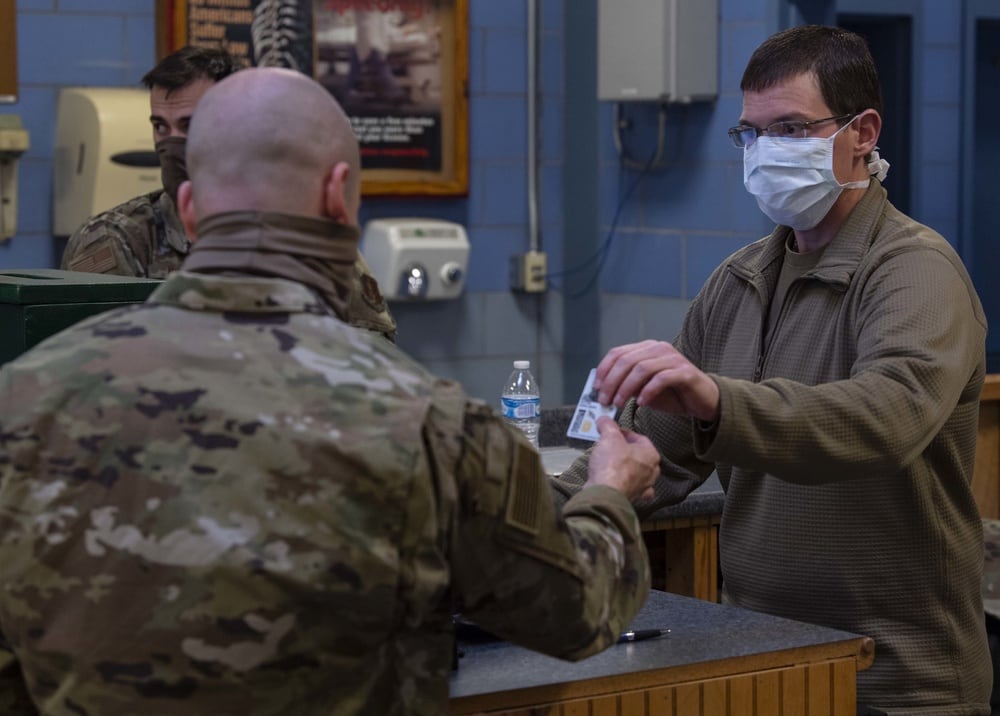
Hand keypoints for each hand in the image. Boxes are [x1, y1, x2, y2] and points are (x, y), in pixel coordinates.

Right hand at [585, 417, 658, 501]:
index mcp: (651, 454)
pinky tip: (615, 481)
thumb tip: (604, 420)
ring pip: (635, 472)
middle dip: (623, 450)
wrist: (605, 493)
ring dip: (624, 467)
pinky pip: (629, 487)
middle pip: (637, 455)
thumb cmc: (613, 465)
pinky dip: (623, 483)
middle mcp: (651, 472)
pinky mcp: (632, 498)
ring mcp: (643, 487)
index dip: (623, 433)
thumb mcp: (609, 437)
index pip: (639, 438)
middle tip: (609, 446)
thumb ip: (608, 425)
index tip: (612, 432)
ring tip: (608, 462)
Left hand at [593, 340, 719, 422]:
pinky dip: (648, 391)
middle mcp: (659, 349)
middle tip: (604, 400)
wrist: (703, 400)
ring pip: (642, 368)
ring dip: (626, 388)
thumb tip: (604, 390)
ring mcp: (673, 358)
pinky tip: (642, 404)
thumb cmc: (671, 394)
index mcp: (646, 348)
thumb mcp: (643, 389)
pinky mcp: (685, 372)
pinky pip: (661, 378)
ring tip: (619, 403)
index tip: (595, 388)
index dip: (604, 370)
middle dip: (612, 381)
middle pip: (627, 360)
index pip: (618, 353)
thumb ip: (627, 385)